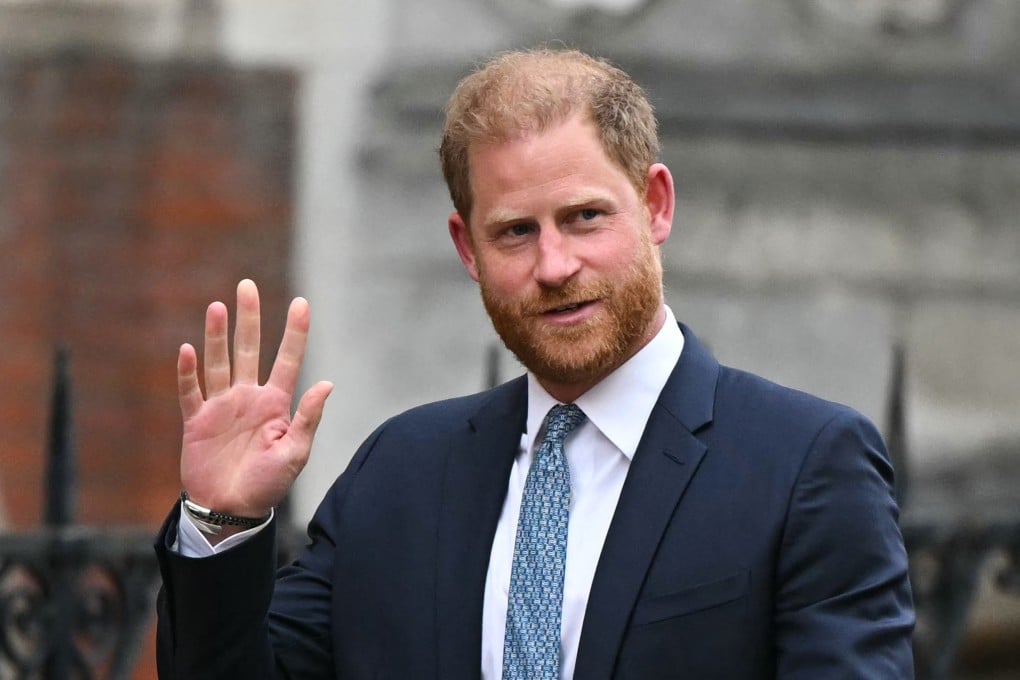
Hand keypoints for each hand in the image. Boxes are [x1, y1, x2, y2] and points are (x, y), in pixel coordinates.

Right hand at [177, 279, 332, 529]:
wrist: (231, 510)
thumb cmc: (268, 485)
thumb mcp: (295, 453)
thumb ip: (308, 418)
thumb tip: (327, 383)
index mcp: (276, 403)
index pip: (288, 359)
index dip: (295, 332)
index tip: (301, 302)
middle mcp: (248, 398)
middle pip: (248, 349)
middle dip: (249, 318)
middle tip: (247, 285)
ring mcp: (221, 407)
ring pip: (218, 363)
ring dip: (217, 336)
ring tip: (218, 306)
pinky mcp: (196, 421)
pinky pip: (190, 392)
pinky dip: (188, 373)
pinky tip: (188, 350)